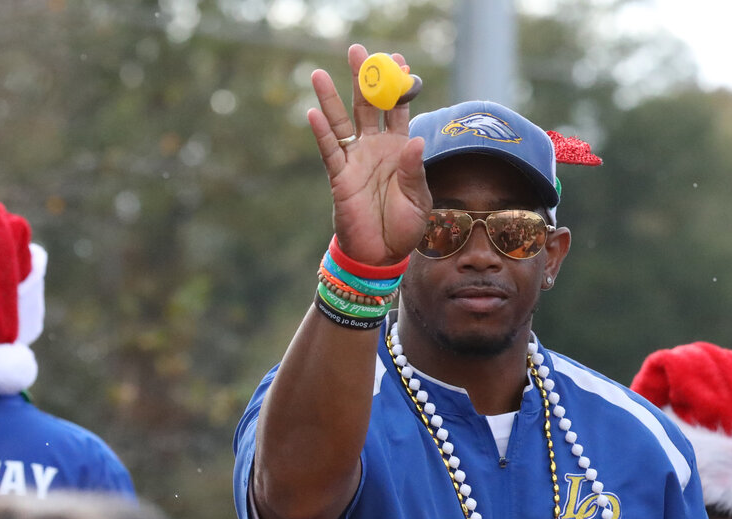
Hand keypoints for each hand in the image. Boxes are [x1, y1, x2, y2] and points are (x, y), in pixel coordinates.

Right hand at [308, 44, 430, 265]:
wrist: (382, 255)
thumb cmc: (404, 226)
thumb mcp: (418, 200)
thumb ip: (414, 171)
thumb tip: (414, 141)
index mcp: (400, 148)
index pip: (398, 110)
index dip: (398, 86)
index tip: (399, 60)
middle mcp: (375, 148)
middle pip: (367, 106)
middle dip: (363, 79)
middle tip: (357, 50)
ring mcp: (356, 160)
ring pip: (342, 123)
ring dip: (331, 98)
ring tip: (319, 72)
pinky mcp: (339, 177)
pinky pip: (329, 151)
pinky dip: (321, 133)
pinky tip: (312, 113)